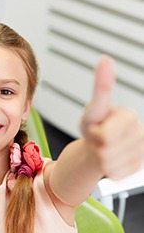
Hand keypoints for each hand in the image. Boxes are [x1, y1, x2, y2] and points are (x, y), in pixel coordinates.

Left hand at [80, 55, 143, 179]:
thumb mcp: (93, 108)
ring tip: (103, 148)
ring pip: (110, 165)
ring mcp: (141, 152)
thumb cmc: (94, 125)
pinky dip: (107, 169)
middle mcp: (140, 134)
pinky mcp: (138, 167)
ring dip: (101, 158)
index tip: (98, 127)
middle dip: (96, 146)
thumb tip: (105, 59)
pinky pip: (115, 174)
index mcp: (129, 117)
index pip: (107, 135)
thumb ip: (101, 86)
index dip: (95, 134)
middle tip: (98, 139)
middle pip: (107, 151)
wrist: (96, 145)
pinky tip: (110, 158)